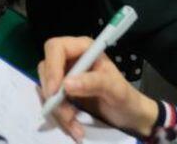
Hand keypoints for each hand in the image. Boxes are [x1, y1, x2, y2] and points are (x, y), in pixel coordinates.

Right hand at [38, 36, 159, 141]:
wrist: (130, 117)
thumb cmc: (126, 98)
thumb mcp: (115, 90)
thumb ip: (94, 83)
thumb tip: (66, 84)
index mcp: (83, 49)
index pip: (56, 48)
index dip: (52, 67)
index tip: (55, 91)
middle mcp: (70, 59)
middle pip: (46, 69)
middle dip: (53, 95)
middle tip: (67, 115)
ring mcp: (65, 76)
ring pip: (46, 89)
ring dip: (58, 110)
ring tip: (75, 127)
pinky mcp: (62, 93)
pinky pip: (51, 102)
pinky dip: (60, 117)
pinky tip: (74, 128)